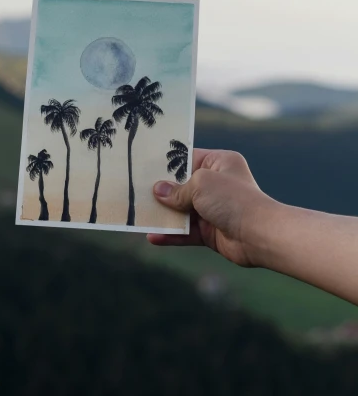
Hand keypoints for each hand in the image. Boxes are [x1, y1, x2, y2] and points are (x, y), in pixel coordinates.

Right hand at [147, 149, 275, 267]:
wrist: (259, 234)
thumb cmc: (233, 199)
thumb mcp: (200, 184)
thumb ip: (176, 190)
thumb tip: (158, 192)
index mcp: (220, 162)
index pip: (188, 159)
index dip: (167, 164)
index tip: (145, 167)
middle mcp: (217, 183)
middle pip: (182, 186)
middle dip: (162, 191)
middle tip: (136, 191)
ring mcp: (214, 208)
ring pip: (182, 210)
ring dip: (164, 214)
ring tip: (140, 215)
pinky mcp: (211, 231)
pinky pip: (186, 231)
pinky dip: (171, 234)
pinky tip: (153, 236)